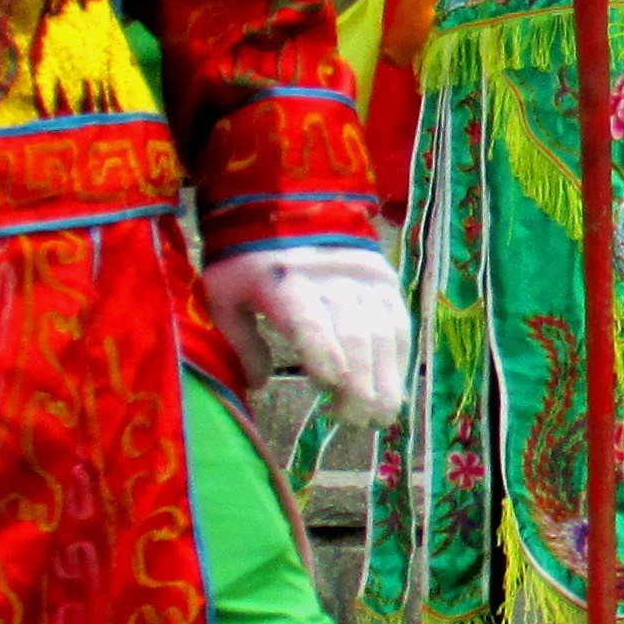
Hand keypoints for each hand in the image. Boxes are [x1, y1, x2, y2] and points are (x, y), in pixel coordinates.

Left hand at [205, 241, 412, 428]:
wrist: (289, 203)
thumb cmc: (248, 257)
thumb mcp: (224, 293)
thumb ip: (239, 339)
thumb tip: (259, 384)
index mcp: (284, 282)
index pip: (310, 321)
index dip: (324, 352)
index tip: (334, 387)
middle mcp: (330, 280)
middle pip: (354, 334)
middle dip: (360, 382)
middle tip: (358, 420)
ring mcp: (363, 278)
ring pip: (382, 332)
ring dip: (385, 378)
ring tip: (381, 415)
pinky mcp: (385, 278)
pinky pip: (398, 322)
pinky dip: (398, 358)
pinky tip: (394, 386)